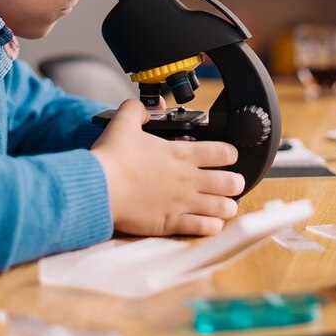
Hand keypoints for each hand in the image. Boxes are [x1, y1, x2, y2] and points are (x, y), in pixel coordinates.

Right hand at [91, 99, 243, 236]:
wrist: (99, 188)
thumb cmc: (112, 157)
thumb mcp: (124, 122)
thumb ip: (138, 110)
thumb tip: (146, 108)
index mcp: (182, 154)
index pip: (223, 152)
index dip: (231, 153)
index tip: (228, 156)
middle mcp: (188, 179)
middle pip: (231, 182)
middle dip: (235, 182)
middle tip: (232, 182)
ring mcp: (182, 203)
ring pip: (223, 207)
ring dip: (227, 206)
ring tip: (226, 205)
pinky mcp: (171, 223)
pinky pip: (204, 228)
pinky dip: (212, 226)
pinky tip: (211, 223)